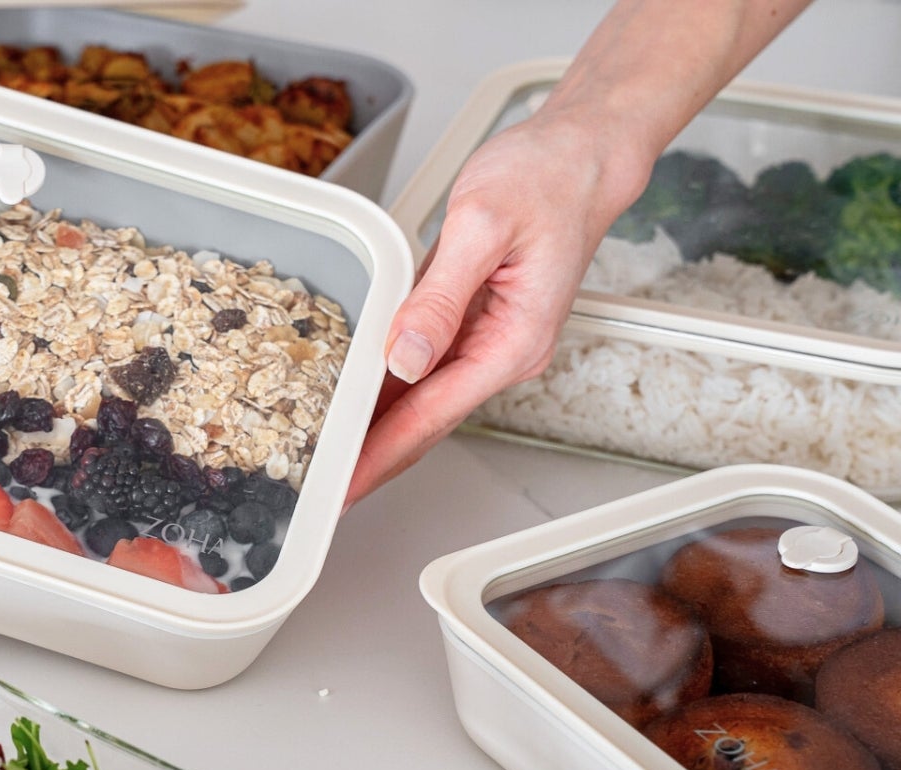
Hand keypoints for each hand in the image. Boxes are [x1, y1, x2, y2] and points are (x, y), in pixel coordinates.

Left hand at [344, 112, 643, 505]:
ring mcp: (491, 338)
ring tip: (325, 450)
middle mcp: (506, 350)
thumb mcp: (481, 226)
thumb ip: (438, 297)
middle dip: (372, 456)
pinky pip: (424, 364)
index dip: (381, 455)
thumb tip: (404, 357)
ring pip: (422, 396)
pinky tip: (354, 395)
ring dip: (376, 425)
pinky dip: (388, 384)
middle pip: (426, 420)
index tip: (345, 486)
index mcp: (514, 340)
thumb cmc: (548, 177)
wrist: (581, 152)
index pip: (432, 415)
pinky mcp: (475, 319)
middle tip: (319, 485)